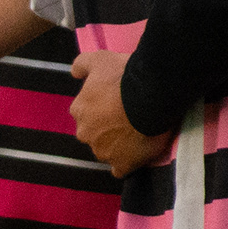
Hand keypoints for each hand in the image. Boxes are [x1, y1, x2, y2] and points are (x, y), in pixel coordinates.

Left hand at [71, 49, 168, 174]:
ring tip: (141, 133)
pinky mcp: (122, 163)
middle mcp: (85, 132)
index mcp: (80, 110)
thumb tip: (75, 73)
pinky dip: (128, 164)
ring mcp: (103, 150)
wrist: (152, 95)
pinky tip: (139, 155)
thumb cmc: (126, 77)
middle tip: (131, 118)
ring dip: (120, 145)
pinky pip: (122, 169)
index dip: (104, 109)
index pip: (87, 114)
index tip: (120, 104)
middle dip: (109, 129)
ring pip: (108, 150)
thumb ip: (82, 64)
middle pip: (95, 134)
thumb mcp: (100, 59)